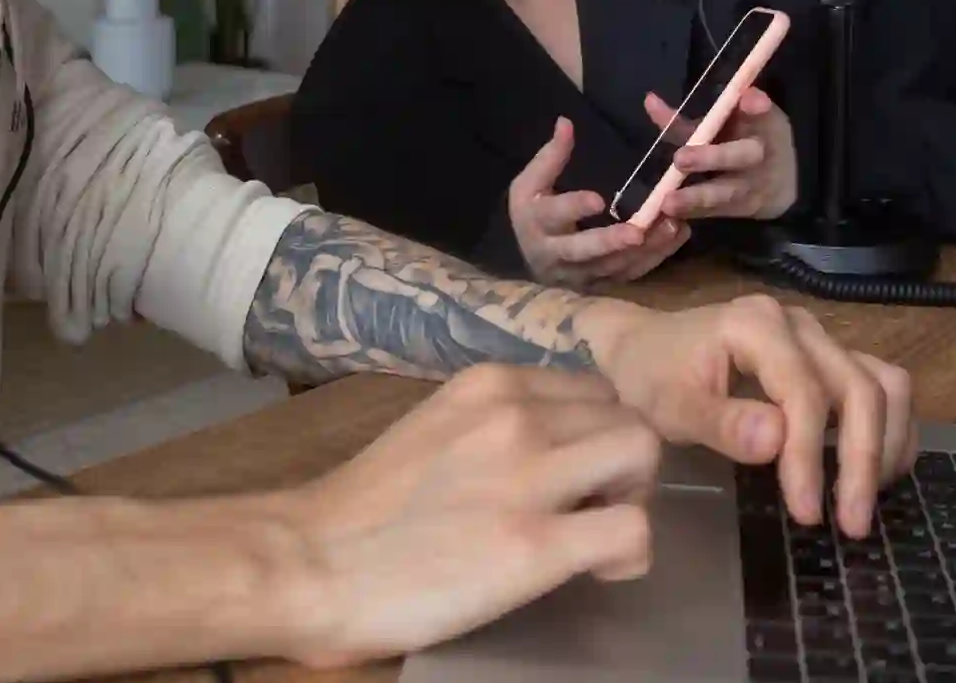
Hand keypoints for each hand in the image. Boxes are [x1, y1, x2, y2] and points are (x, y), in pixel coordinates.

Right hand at [284, 364, 661, 666]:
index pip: (591, 387)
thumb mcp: (435, 429)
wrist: (313, 564)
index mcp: (488, 384)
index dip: (596, 433)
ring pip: (642, 452)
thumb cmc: (364, 509)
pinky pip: (634, 528)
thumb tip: (546, 444)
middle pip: (626, 415)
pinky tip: (596, 571)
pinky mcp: (537, 544)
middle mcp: (515, 414)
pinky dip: (630, 553)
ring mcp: (528, 476)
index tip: (574, 474)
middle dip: (622, 465)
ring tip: (596, 535)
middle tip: (591, 509)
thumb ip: (492, 424)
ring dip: (634, 497)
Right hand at [510, 117, 690, 288]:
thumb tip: (566, 122)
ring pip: (612, 267)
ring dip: (643, 249)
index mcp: (535, 224)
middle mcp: (554, 256)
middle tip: (637, 232)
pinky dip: (655, 257)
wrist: (530, 255)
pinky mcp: (600, 285)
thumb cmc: (533, 210)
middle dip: (610, 242)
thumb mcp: (531, 182)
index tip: (598, 199)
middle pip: (583, 252)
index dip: (574, 208)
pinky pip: (629, 274)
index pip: (554, 215)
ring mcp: (579, 276)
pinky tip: (677, 235)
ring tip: (670, 226)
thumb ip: (550, 156)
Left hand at [590, 295, 916, 538]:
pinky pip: (880, 388)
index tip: (805, 512)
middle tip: (851, 525)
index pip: (804, 392)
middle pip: (859, 387)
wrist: (643, 349)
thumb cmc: (651, 378)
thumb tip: (777, 442)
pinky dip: (887, 432)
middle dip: (862, 460)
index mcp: (756, 325)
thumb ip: (720, 423)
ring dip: (886, 445)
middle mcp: (798, 324)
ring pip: (883, 384)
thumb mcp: (669, 406)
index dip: (810, 455)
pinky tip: (870, 476)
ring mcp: (819, 338)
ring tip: (864, 503)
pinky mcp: (830, 358)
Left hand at [640, 88, 796, 222]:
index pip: (762, 113)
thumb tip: (649, 100)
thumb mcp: (733, 119)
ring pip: (724, 194)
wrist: (785, 180)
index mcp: (762, 125)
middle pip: (740, 156)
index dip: (756, 106)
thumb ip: (694, 115)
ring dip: (696, 198)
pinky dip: (692, 213)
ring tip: (668, 203)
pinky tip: (668, 215)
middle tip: (680, 159)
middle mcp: (759, 156)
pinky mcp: (741, 210)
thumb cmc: (749, 137)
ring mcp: (752, 186)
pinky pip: (714, 212)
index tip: (748, 100)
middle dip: (711, 157)